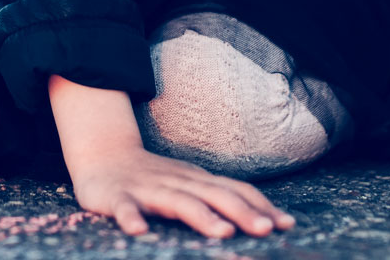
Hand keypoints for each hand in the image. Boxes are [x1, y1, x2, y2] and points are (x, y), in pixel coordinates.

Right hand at [46, 73, 293, 237]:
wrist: (103, 155)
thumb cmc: (154, 178)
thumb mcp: (191, 185)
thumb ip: (219, 199)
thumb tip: (261, 219)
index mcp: (197, 180)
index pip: (236, 190)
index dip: (261, 206)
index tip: (287, 224)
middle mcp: (178, 182)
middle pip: (214, 195)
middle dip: (242, 212)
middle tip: (266, 230)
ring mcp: (147, 189)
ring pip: (177, 201)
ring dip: (201, 216)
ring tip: (221, 233)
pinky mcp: (117, 196)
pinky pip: (124, 208)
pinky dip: (131, 218)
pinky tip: (138, 232)